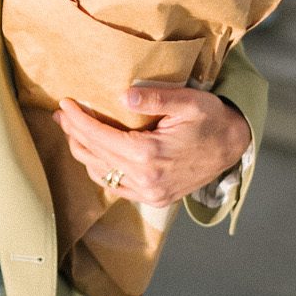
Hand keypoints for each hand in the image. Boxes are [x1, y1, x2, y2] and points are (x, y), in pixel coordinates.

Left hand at [53, 83, 250, 207]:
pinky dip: (99, 169)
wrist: (234, 148)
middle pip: (95, 155)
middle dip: (74, 133)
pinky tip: (93, 152)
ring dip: (83, 151)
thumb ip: (156, 98)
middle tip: (61, 115)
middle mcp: (146, 179)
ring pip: (101, 173)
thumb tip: (123, 97)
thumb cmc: (212, 120)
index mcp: (150, 154)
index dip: (78, 121)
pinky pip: (116, 186)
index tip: (65, 105)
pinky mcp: (154, 198)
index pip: (100, 137)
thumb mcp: (189, 101)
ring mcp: (149, 193)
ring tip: (72, 130)